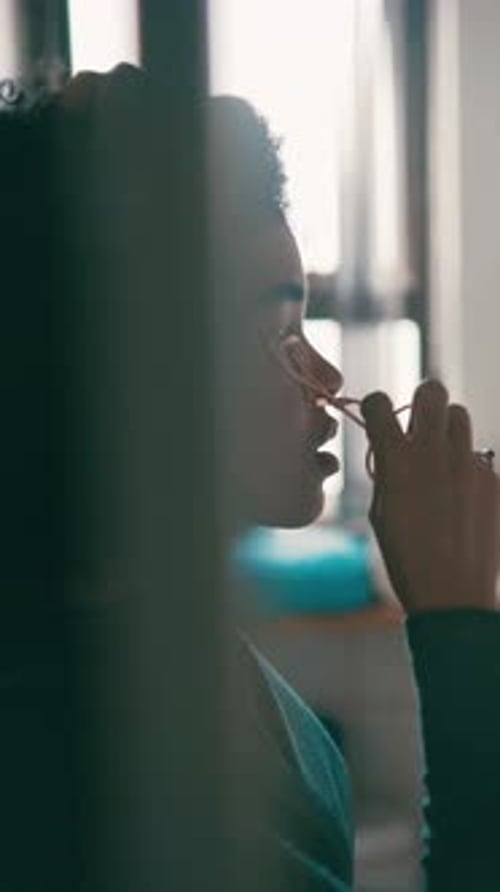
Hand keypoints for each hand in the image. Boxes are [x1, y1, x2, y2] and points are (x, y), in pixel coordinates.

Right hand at [361, 380, 499, 613]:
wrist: (453, 596)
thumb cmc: (407, 559)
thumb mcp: (381, 513)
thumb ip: (386, 473)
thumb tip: (391, 450)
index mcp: (397, 462)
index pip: (379, 404)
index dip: (375, 406)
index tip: (378, 417)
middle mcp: (434, 454)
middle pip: (433, 391)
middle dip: (422, 401)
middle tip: (419, 423)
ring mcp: (470, 465)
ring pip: (460, 418)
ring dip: (446, 430)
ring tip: (441, 459)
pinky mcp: (495, 480)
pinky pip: (479, 457)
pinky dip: (468, 469)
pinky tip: (463, 500)